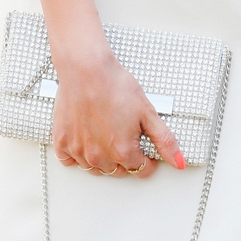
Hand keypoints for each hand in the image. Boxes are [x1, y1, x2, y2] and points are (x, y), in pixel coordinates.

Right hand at [52, 47, 185, 177]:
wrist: (86, 69)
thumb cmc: (114, 85)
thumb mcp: (148, 113)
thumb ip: (165, 142)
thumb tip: (179, 162)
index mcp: (123, 151)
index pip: (141, 170)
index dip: (147, 160)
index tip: (144, 149)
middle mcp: (99, 156)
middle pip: (118, 171)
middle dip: (125, 160)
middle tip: (125, 137)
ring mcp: (78, 150)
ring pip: (95, 168)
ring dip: (102, 159)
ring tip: (105, 137)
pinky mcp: (62, 141)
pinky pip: (69, 161)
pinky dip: (76, 156)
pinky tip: (84, 141)